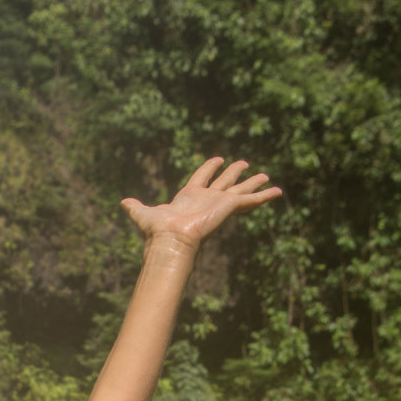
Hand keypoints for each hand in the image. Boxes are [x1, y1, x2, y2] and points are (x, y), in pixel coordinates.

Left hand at [121, 157, 281, 251]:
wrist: (171, 241)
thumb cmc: (157, 230)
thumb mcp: (143, 213)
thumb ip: (135, 207)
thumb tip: (122, 203)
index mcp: (190, 196)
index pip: (202, 177)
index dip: (209, 168)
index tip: (218, 159)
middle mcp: (207, 199)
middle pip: (225, 182)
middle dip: (235, 174)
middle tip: (245, 165)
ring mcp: (220, 203)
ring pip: (240, 190)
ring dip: (253, 183)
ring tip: (266, 176)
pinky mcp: (229, 207)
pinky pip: (250, 200)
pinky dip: (264, 196)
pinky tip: (278, 191)